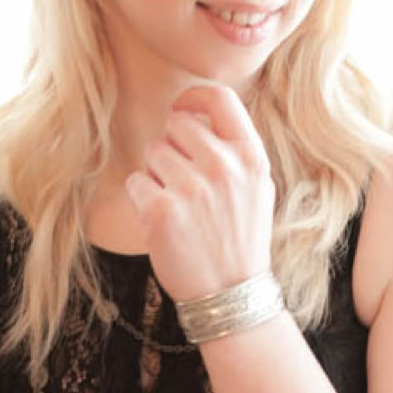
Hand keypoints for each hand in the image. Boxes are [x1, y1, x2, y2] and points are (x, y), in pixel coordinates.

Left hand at [123, 83, 275, 304]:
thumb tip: (192, 114)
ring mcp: (192, 188)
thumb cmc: (239, 240)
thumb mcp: (257, 189)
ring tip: (178, 206)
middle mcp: (223, 167)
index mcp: (251, 158)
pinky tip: (163, 221)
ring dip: (157, 175)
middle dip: (172, 146)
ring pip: (153, 153)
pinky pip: (136, 181)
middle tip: (181, 180)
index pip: (220, 98)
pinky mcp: (162, 210)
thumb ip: (233, 150)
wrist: (231, 294)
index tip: (182, 110)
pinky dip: (142, 199)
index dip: (193, 98)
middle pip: (177, 125)